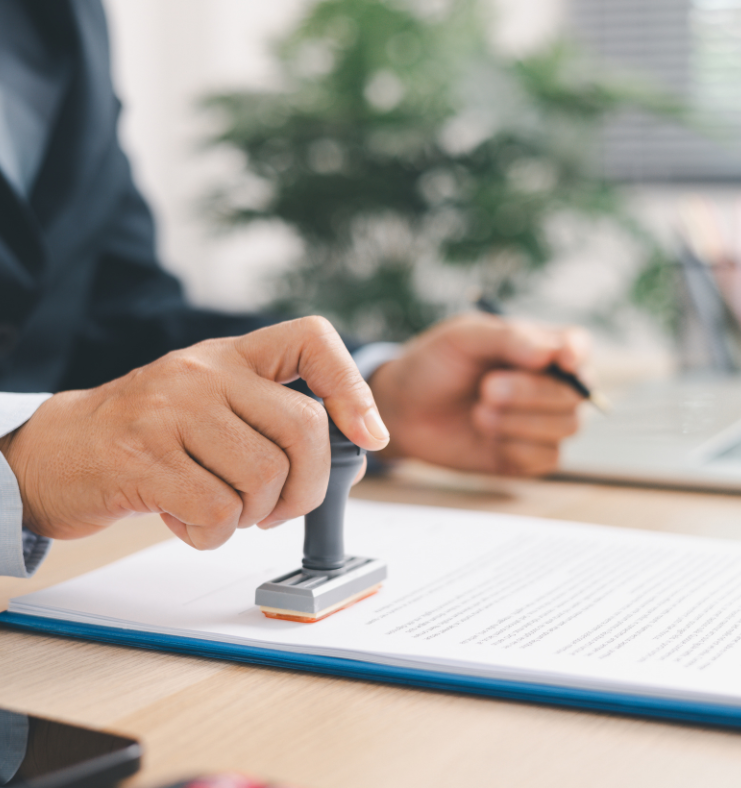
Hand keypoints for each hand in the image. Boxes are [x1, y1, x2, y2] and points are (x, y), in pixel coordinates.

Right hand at [0, 318, 387, 548]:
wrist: (58, 451)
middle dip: (308, 488)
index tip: (370, 435)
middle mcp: (204, 372)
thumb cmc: (152, 435)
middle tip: (281, 509)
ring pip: (264, 477)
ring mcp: (170, 411)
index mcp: (230, 355)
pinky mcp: (141, 458)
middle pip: (304, 429)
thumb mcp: (213, 405)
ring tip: (220, 510)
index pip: (312, 338)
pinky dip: (212, 535)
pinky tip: (187, 521)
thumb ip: (270, 418)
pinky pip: (217, 512)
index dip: (353, 386)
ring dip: (254, 516)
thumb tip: (355, 449)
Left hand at [368, 313, 588, 475]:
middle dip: (531, 393)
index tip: (563, 360)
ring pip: (567, 427)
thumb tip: (550, 353)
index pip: (577, 346)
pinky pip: (547, 458)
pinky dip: (516, 448)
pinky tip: (487, 437)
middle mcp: (550, 384)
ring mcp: (544, 423)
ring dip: (520, 422)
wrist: (405, 409)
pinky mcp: (530, 456)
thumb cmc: (436, 364)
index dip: (576, 354)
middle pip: (574, 393)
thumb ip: (508, 338)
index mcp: (540, 346)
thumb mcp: (465, 337)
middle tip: (487, 389)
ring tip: (479, 413)